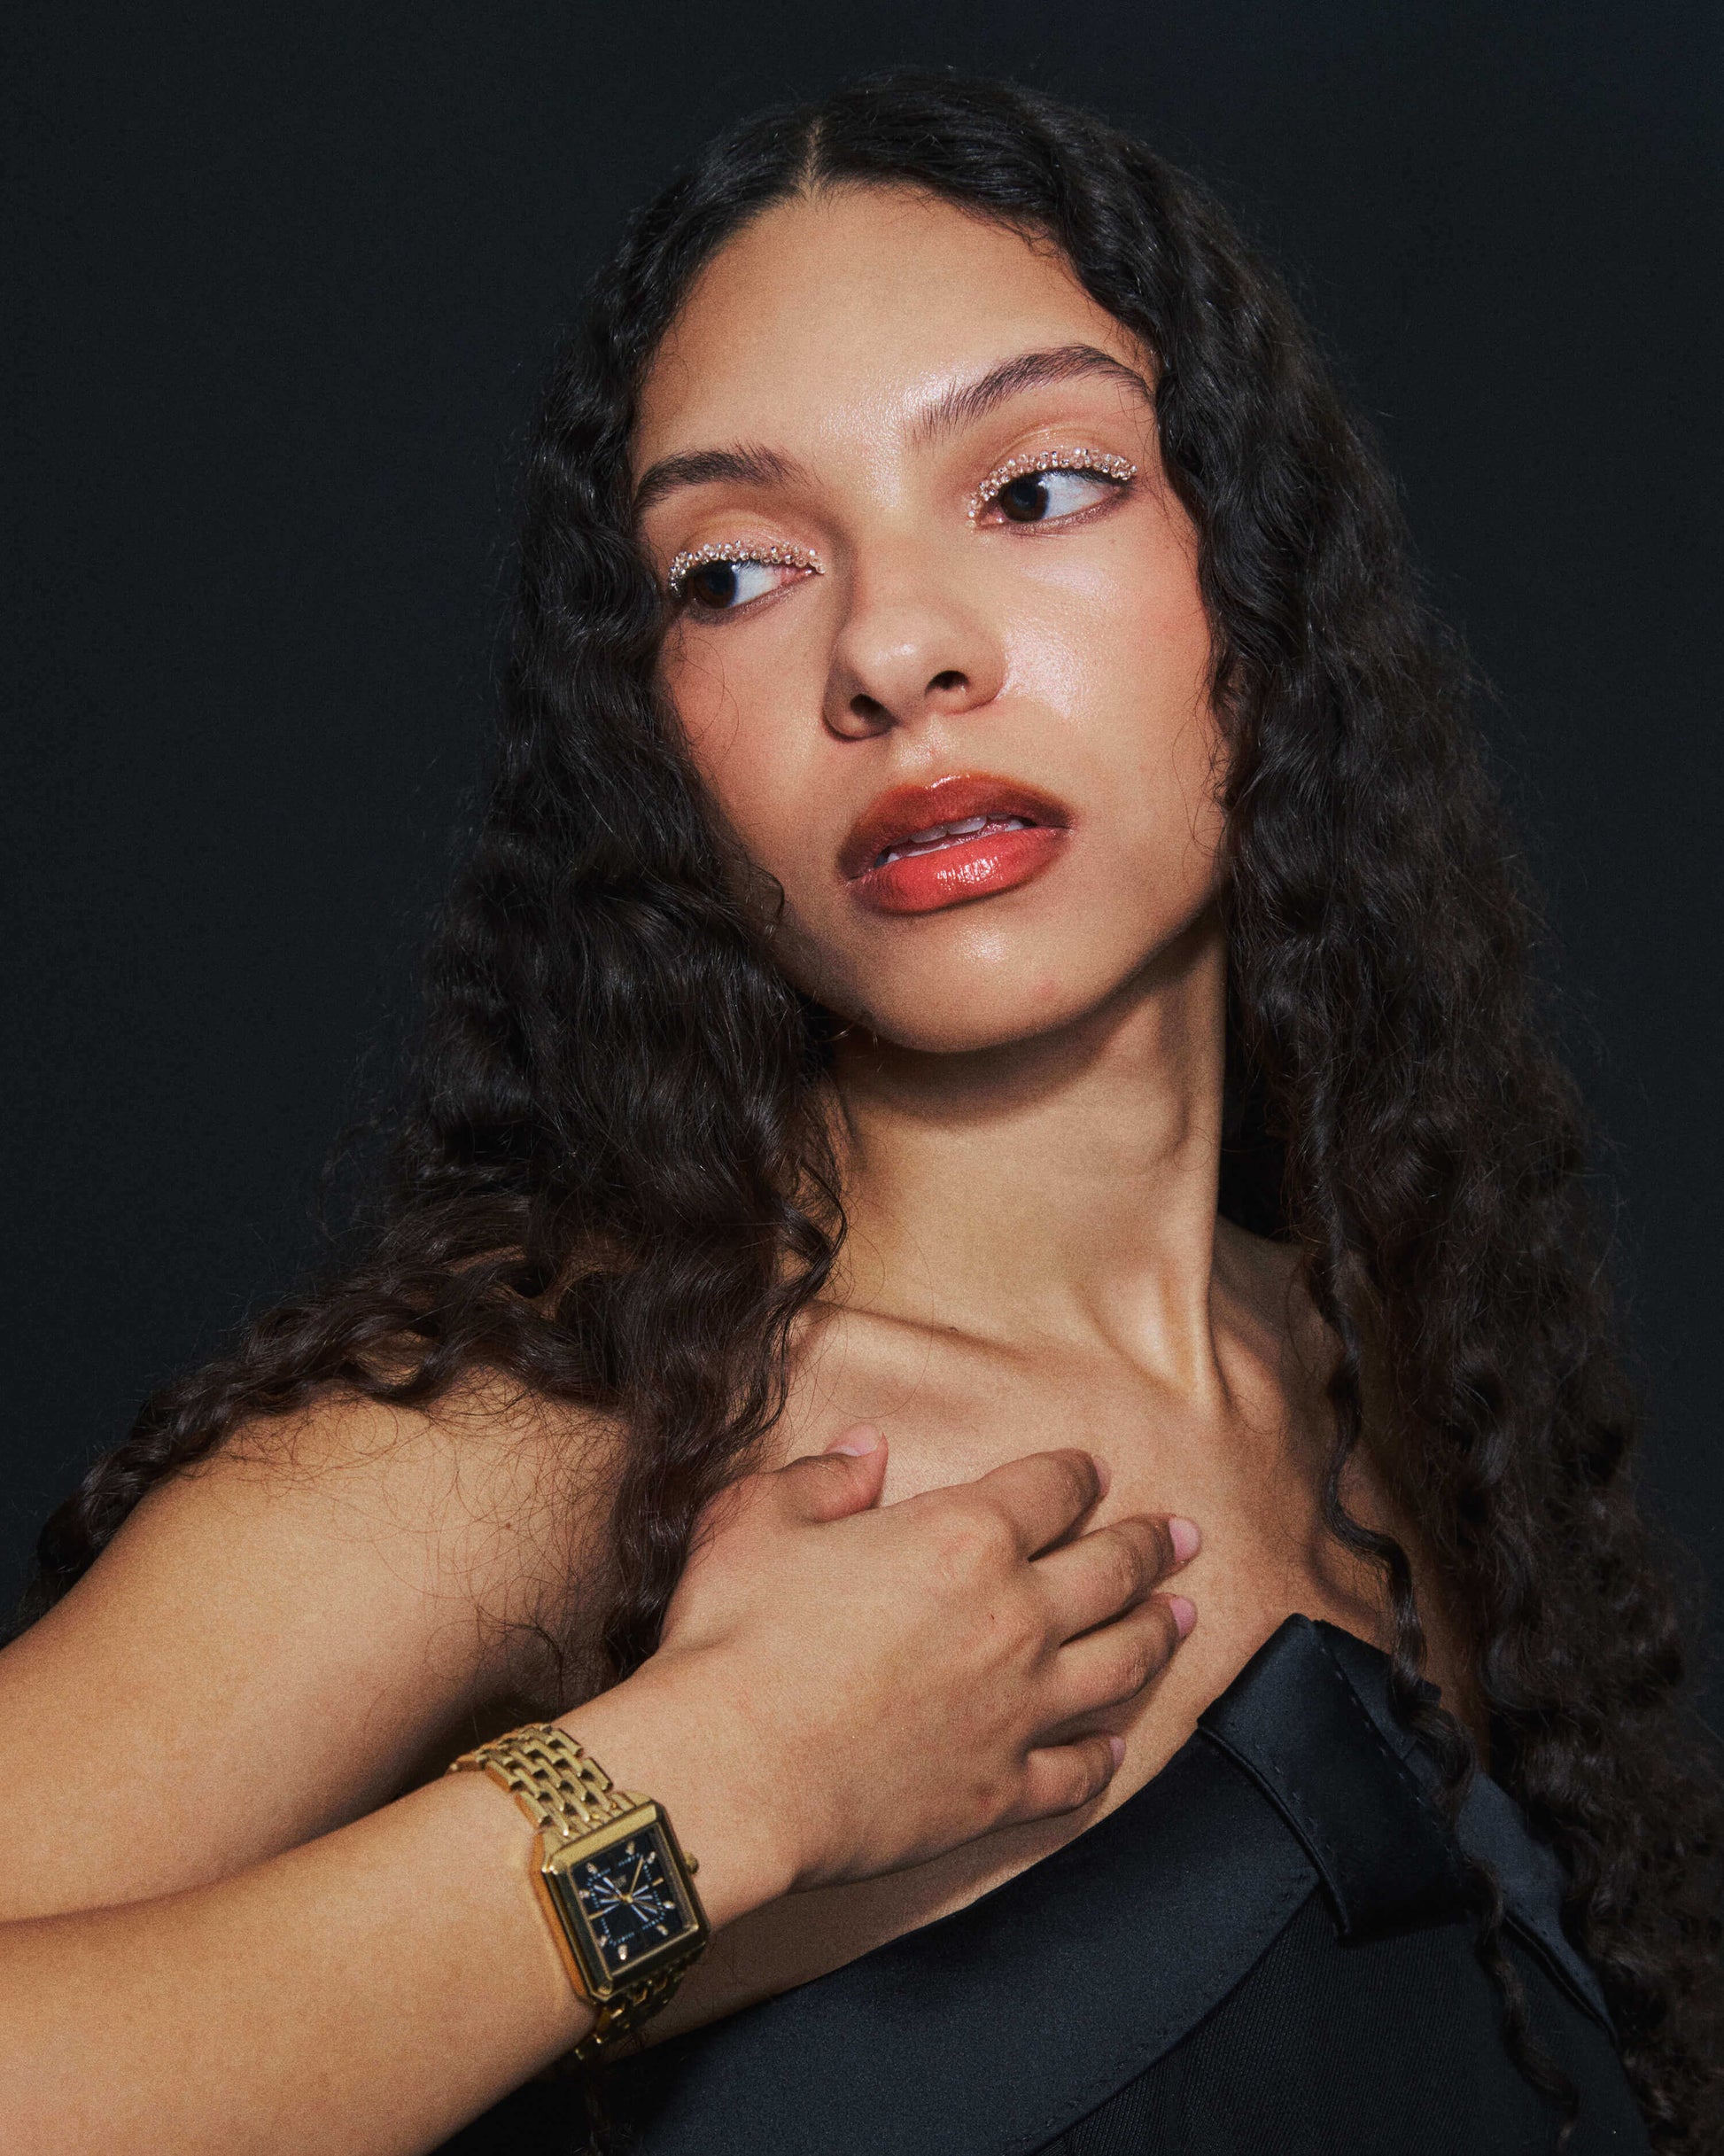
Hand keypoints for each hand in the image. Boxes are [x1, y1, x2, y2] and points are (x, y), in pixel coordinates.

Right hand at [605, 1427, 1196, 1902]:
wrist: (732, 1772)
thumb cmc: (736, 1635)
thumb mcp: (757, 1520)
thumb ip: (822, 1478)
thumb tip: (865, 1451)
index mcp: (965, 1535)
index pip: (1051, 1489)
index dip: (1077, 1475)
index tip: (1092, 1473)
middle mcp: (1017, 1617)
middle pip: (1111, 1570)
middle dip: (1151, 1545)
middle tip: (1184, 1536)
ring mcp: (1019, 1709)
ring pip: (1120, 1663)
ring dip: (1158, 1634)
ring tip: (1184, 1616)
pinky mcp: (1001, 1790)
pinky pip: (1075, 1771)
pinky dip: (1102, 1756)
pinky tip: (1114, 1748)